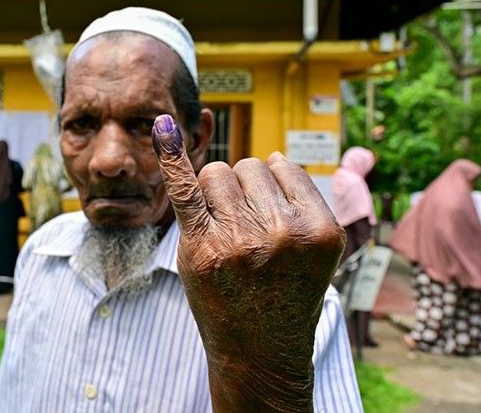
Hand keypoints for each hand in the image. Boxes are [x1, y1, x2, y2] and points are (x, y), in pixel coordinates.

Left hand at [152, 115, 344, 411]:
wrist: (260, 352)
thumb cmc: (287, 294)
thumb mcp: (315, 251)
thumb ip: (301, 202)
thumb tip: (271, 155)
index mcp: (319, 229)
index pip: (280, 166)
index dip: (269, 188)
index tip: (269, 224)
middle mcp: (281, 233)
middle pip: (246, 167)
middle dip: (242, 192)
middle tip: (247, 238)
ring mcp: (238, 240)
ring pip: (216, 172)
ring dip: (215, 194)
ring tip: (225, 233)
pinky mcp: (200, 247)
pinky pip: (185, 188)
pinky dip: (172, 155)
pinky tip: (161, 128)